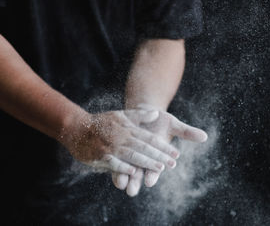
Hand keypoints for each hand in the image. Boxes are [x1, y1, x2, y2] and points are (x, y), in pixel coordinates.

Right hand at [61, 109, 179, 174]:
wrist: (76, 127)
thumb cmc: (102, 122)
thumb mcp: (121, 115)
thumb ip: (139, 115)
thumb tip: (156, 113)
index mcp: (128, 129)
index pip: (150, 138)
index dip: (163, 146)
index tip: (176, 153)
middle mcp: (122, 137)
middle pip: (144, 147)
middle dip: (160, 156)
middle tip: (173, 163)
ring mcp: (111, 147)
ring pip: (132, 155)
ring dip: (146, 162)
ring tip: (160, 168)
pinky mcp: (100, 156)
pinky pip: (113, 163)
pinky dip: (123, 167)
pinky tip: (134, 172)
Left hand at [111, 104, 207, 195]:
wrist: (143, 113)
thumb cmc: (160, 120)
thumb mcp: (173, 124)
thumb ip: (187, 132)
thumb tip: (205, 136)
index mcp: (156, 157)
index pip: (155, 170)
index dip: (153, 175)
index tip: (150, 181)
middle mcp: (143, 160)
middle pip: (139, 175)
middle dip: (135, 183)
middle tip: (132, 191)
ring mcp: (131, 157)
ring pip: (126, 172)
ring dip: (122, 179)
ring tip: (120, 185)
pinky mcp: (120, 151)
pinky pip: (115, 161)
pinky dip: (113, 166)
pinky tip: (108, 169)